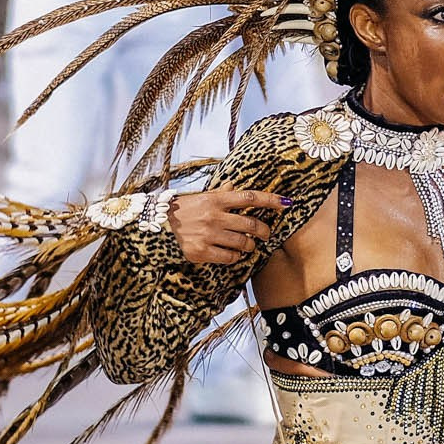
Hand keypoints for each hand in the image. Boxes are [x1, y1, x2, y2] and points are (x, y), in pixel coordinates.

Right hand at [169, 188, 286, 266]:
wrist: (157, 226)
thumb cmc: (183, 210)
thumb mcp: (202, 197)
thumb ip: (221, 193)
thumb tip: (234, 185)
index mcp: (215, 199)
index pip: (249, 198)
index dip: (270, 200)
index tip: (286, 203)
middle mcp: (214, 216)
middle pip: (251, 224)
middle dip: (264, 231)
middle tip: (266, 234)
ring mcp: (208, 235)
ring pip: (243, 243)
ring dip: (250, 246)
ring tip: (248, 245)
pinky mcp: (201, 252)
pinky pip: (229, 257)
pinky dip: (235, 257)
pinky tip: (233, 254)